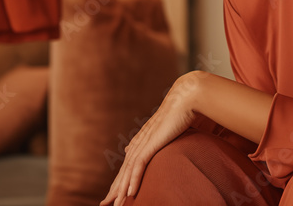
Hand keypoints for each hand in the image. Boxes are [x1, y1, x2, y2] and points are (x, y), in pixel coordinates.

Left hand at [100, 72, 200, 205]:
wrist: (186, 98)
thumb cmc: (184, 112)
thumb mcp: (171, 130)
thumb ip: (163, 138)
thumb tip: (160, 143)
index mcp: (144, 140)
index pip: (129, 164)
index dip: (122, 180)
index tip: (116, 193)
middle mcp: (140, 142)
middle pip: (124, 170)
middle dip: (115, 189)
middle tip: (106, 204)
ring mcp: (144, 142)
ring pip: (128, 171)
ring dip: (121, 190)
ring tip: (115, 205)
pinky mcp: (151, 143)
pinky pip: (139, 166)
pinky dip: (133, 180)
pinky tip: (130, 193)